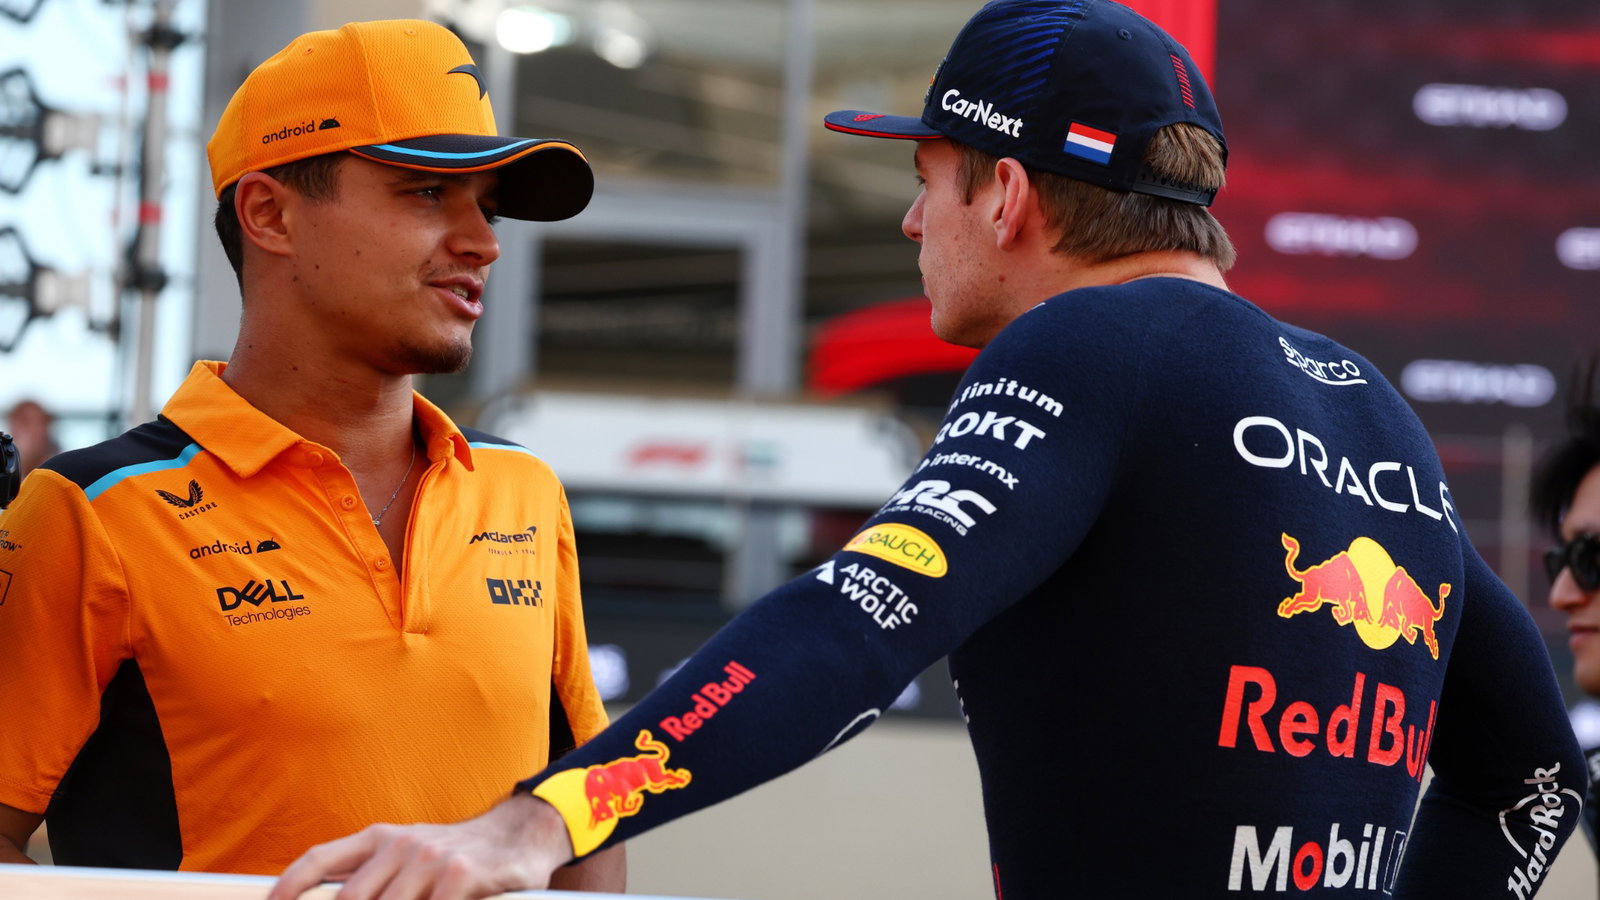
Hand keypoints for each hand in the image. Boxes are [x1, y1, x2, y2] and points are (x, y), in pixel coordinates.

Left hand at [267, 794, 574, 899]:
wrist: (521, 834)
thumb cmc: (458, 853)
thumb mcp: (411, 853)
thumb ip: (374, 876)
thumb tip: (333, 897)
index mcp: (382, 838)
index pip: (322, 859)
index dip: (289, 885)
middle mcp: (402, 844)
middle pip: (351, 899)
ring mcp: (432, 859)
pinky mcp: (462, 876)